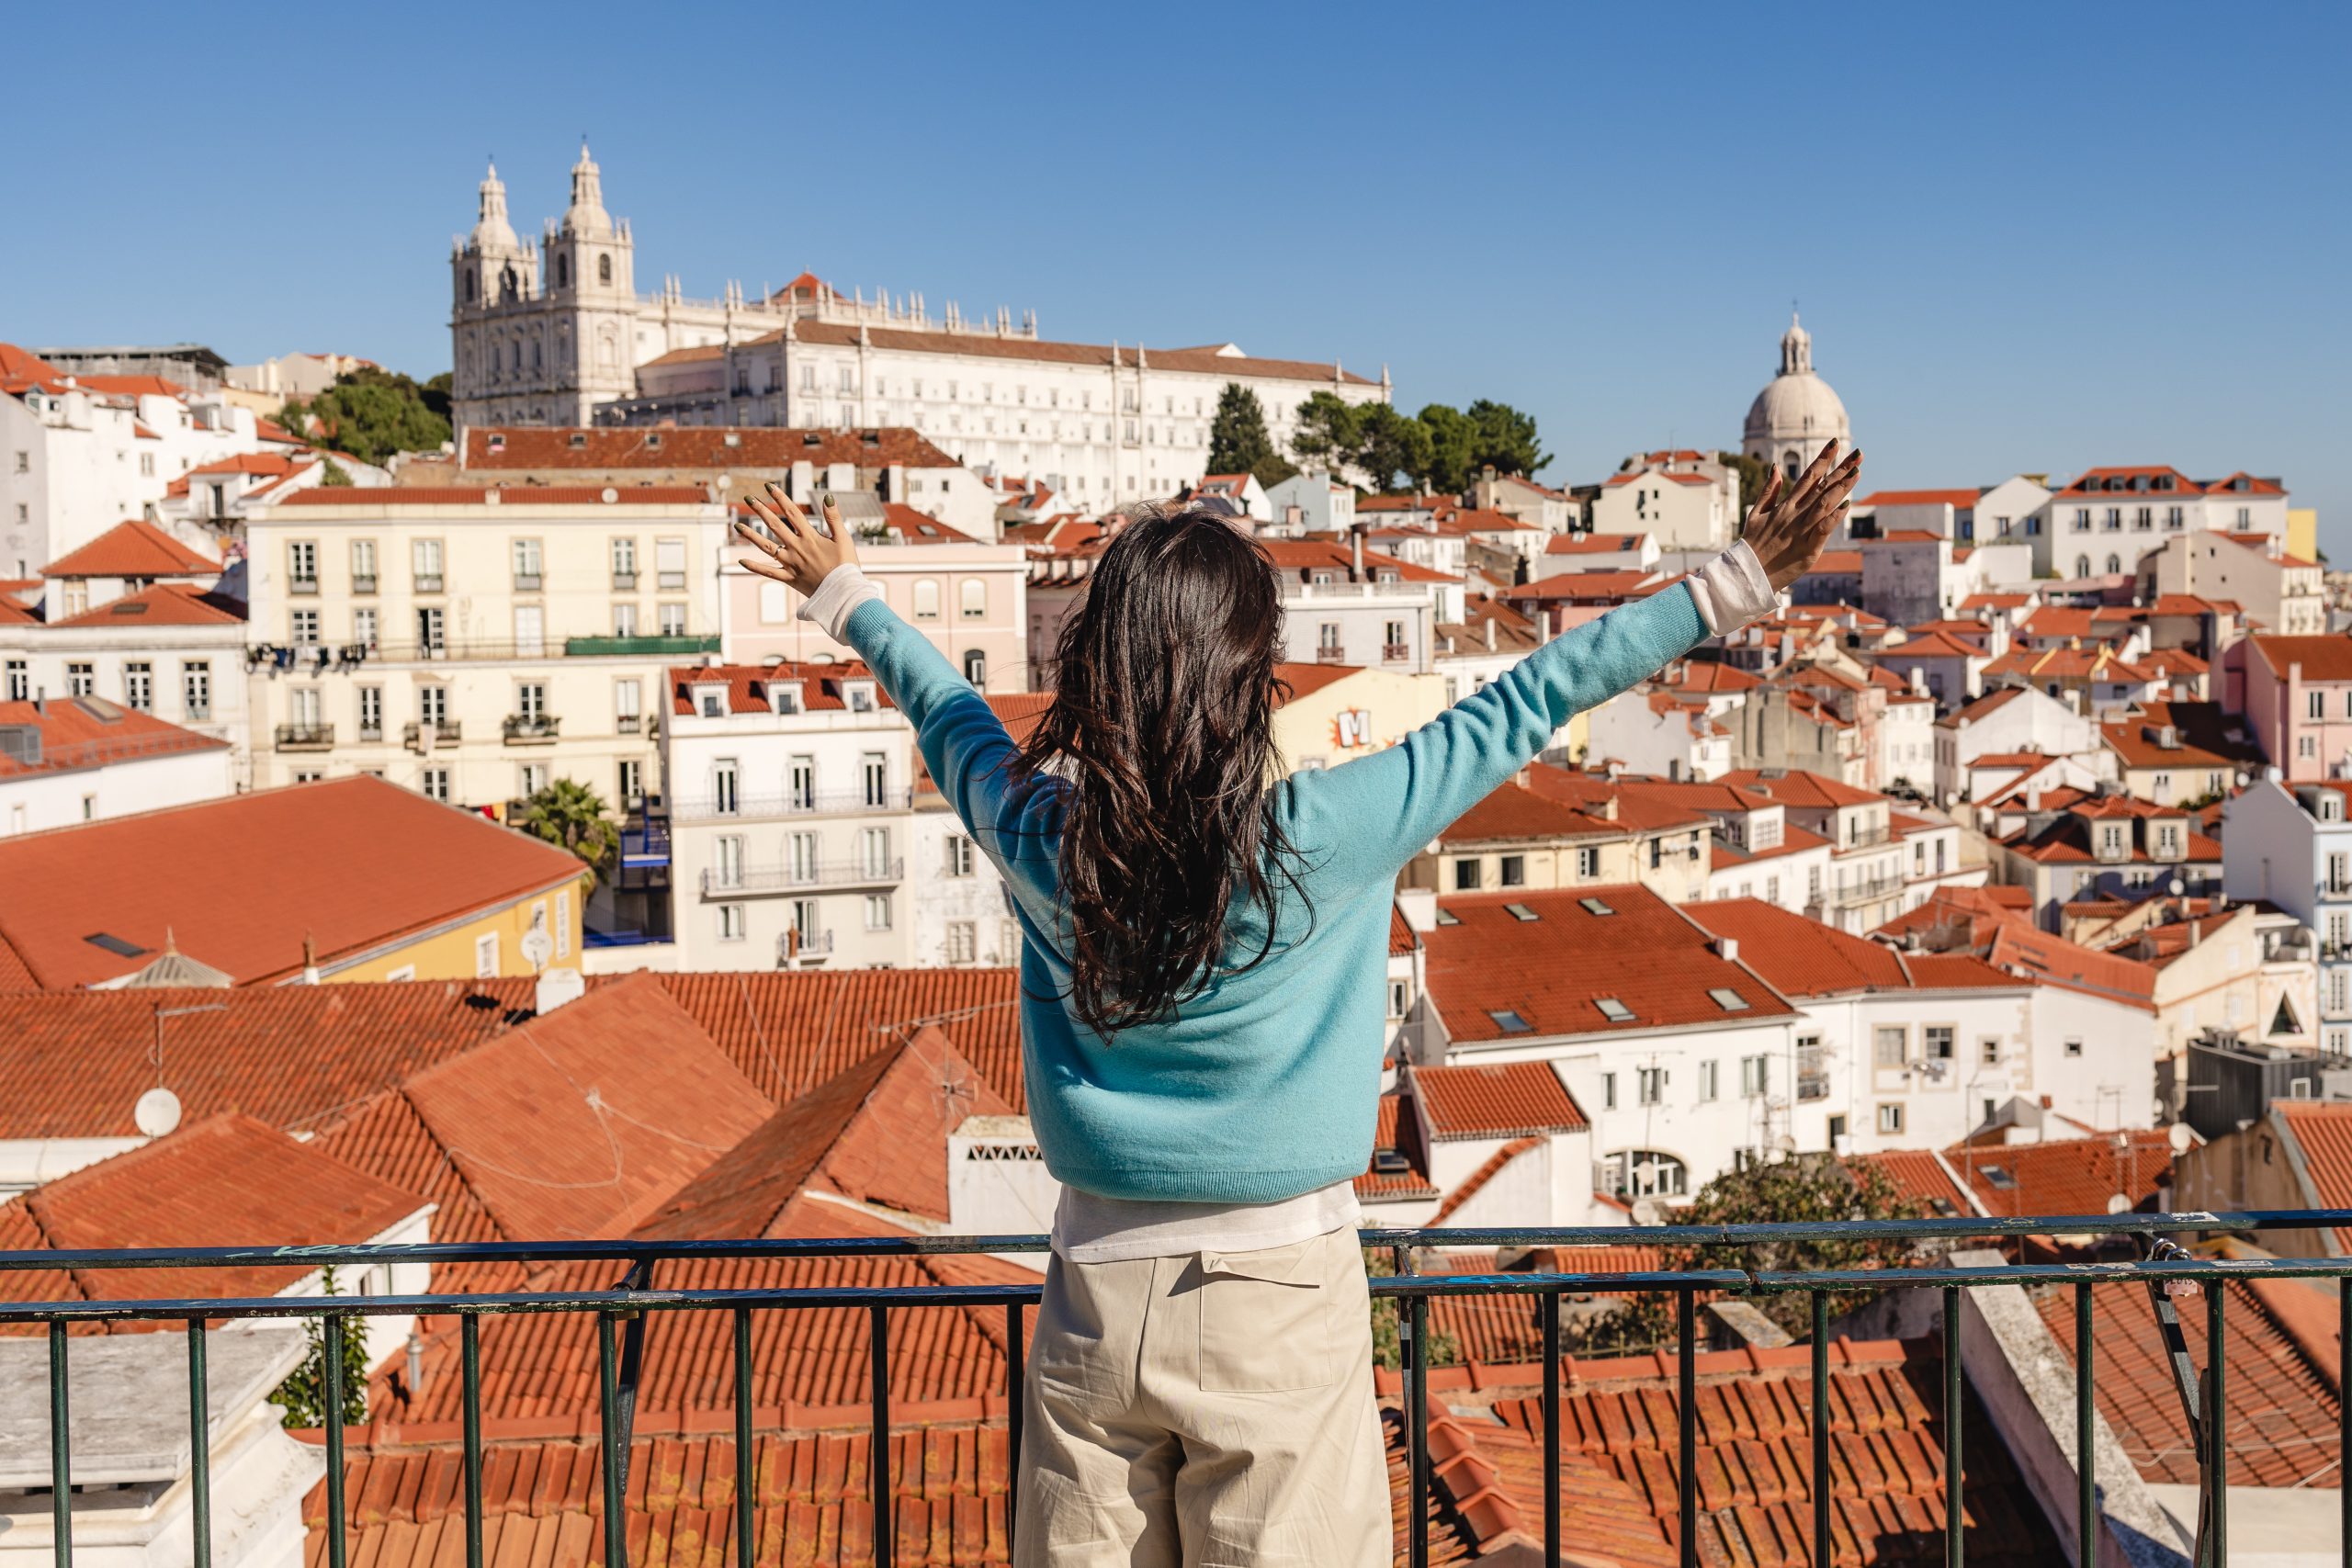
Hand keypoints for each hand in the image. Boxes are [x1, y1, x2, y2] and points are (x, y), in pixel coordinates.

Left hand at [737, 483, 858, 595]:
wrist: (844, 594)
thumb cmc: (847, 566)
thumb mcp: (844, 539)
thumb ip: (834, 517)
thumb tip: (827, 496)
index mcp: (810, 537)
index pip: (792, 512)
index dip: (780, 497)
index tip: (769, 486)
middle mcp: (797, 548)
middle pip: (775, 525)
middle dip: (761, 510)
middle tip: (748, 498)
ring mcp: (791, 564)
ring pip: (767, 547)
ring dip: (751, 535)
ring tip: (737, 526)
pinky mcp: (790, 579)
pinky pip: (769, 572)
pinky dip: (755, 567)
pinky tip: (741, 561)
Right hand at [1743, 439, 1862, 590]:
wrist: (1747, 573)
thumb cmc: (1752, 545)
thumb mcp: (1755, 514)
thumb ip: (1769, 491)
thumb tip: (1776, 467)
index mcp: (1785, 506)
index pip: (1808, 477)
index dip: (1823, 459)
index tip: (1835, 443)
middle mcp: (1795, 515)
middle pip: (1822, 488)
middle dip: (1841, 470)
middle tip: (1858, 454)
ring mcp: (1801, 531)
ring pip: (1824, 504)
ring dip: (1842, 488)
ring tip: (1857, 472)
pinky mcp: (1808, 549)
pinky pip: (1823, 530)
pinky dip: (1834, 517)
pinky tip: (1847, 505)